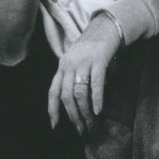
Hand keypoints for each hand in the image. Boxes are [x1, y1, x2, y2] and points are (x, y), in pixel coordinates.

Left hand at [48, 13, 121, 133]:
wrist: (106, 28)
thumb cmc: (92, 50)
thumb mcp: (77, 64)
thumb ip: (75, 81)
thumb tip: (79, 107)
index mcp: (62, 67)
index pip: (53, 92)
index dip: (53, 110)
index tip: (55, 126)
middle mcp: (69, 65)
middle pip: (66, 96)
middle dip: (73, 116)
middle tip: (81, 130)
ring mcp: (83, 62)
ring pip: (79, 93)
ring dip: (85, 112)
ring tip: (92, 124)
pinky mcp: (98, 60)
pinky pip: (96, 83)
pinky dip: (96, 99)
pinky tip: (98, 111)